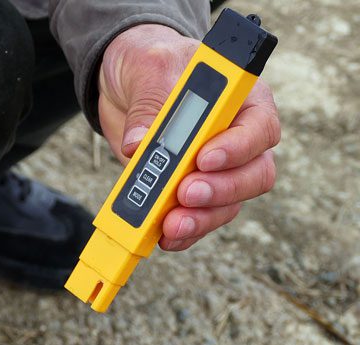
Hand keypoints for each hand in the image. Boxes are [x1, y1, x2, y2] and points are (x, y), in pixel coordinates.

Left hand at [97, 24, 280, 250]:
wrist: (127, 85)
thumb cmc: (152, 66)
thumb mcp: (149, 68)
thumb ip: (148, 103)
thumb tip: (136, 144)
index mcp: (242, 100)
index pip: (258, 128)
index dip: (237, 148)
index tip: (204, 158)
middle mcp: (238, 140)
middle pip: (253, 175)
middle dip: (220, 191)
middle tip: (185, 194)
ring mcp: (217, 171)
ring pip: (227, 205)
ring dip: (200, 219)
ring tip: (171, 224)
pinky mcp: (190, 193)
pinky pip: (198, 220)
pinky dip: (182, 232)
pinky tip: (163, 236)